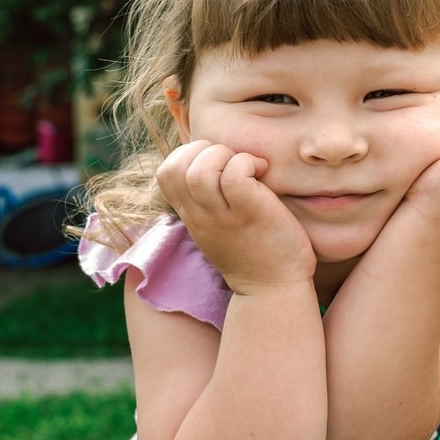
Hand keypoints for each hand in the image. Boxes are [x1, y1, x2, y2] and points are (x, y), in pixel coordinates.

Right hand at [157, 140, 316, 294]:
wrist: (274, 291)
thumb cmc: (255, 252)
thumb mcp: (219, 226)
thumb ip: (211, 200)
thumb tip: (219, 162)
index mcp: (192, 215)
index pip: (165, 172)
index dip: (187, 155)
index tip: (217, 164)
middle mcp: (201, 215)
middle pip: (175, 165)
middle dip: (204, 149)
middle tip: (232, 162)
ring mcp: (222, 216)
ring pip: (200, 169)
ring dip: (225, 155)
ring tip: (248, 167)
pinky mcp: (248, 214)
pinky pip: (234, 174)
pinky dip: (248, 162)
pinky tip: (263, 172)